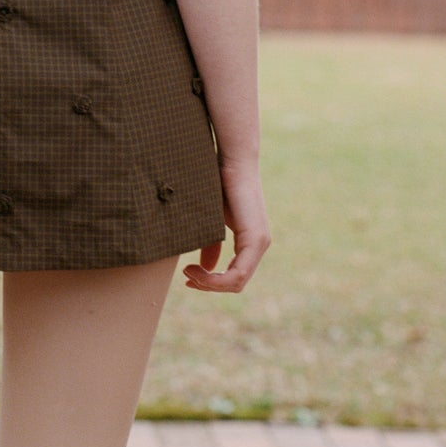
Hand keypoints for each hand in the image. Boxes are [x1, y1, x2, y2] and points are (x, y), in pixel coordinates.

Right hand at [183, 159, 269, 293]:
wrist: (230, 161)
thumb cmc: (217, 184)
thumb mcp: (211, 222)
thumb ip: (211, 245)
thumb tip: (207, 267)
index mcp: (250, 241)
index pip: (234, 277)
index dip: (210, 283)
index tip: (186, 276)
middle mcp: (259, 245)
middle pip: (235, 284)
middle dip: (207, 285)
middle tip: (186, 277)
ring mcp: (260, 243)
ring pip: (237, 283)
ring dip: (209, 284)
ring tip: (188, 272)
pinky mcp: (256, 239)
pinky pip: (238, 275)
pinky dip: (215, 279)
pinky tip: (196, 269)